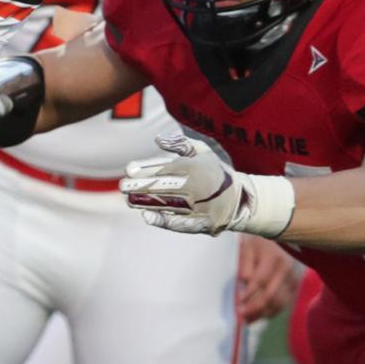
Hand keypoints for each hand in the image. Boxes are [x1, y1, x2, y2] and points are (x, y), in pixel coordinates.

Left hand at [121, 134, 240, 234]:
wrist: (242, 199)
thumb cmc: (215, 171)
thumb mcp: (203, 152)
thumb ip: (181, 144)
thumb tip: (158, 139)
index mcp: (199, 167)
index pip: (168, 168)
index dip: (147, 169)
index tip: (129, 169)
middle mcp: (200, 187)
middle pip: (166, 187)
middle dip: (141, 186)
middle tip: (122, 186)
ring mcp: (203, 207)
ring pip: (170, 204)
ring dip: (147, 203)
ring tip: (129, 200)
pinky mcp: (205, 223)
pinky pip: (182, 223)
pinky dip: (164, 220)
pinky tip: (147, 216)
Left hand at [236, 235, 296, 322]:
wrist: (282, 233)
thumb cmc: (260, 240)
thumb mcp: (248, 247)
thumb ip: (245, 265)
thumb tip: (245, 285)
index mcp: (273, 257)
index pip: (261, 280)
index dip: (250, 294)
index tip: (239, 303)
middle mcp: (286, 269)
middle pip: (271, 295)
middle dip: (256, 308)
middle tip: (242, 317)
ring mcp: (293, 278)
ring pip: (280, 302)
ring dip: (263, 313)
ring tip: (249, 320)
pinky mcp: (295, 284)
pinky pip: (286, 302)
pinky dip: (273, 311)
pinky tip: (261, 315)